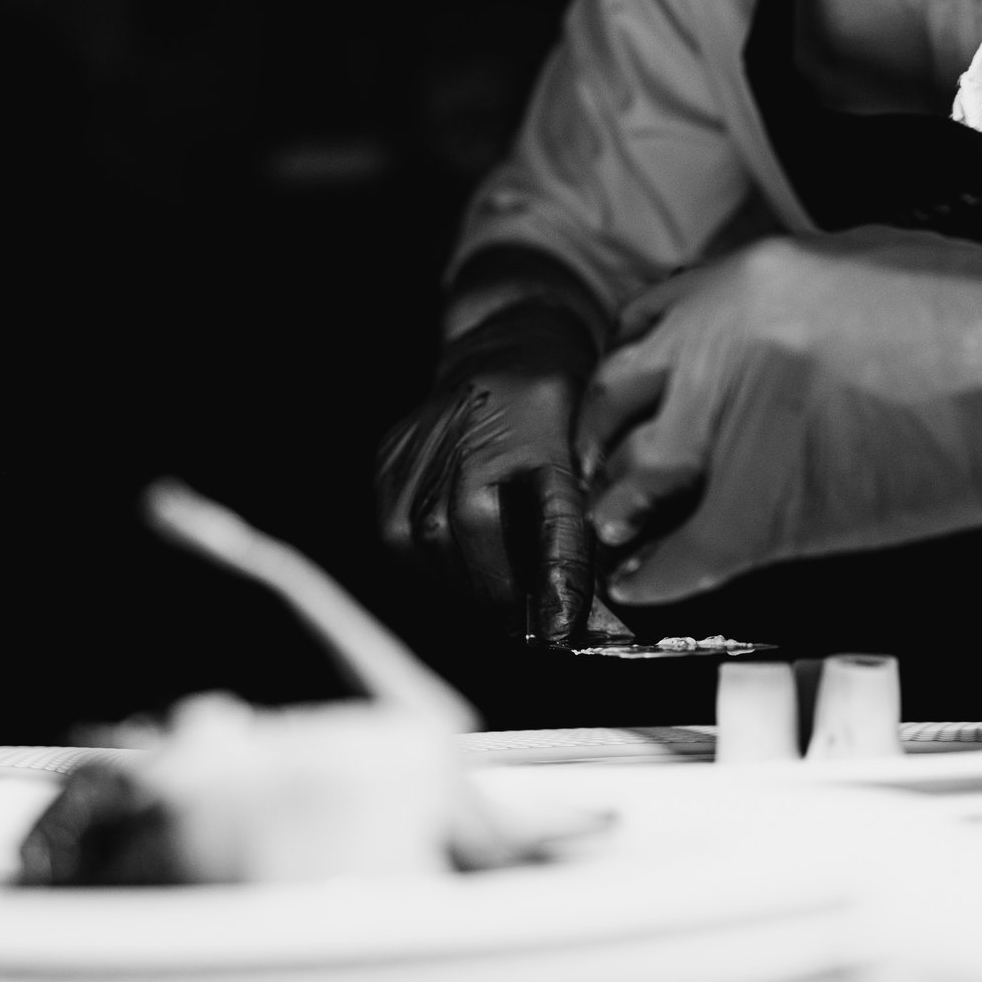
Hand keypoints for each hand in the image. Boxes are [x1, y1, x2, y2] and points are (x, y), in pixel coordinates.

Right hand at [376, 296, 603, 643]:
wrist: (505, 347)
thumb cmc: (561, 407)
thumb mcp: (595, 454)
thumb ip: (590, 523)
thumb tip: (593, 613)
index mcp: (536, 434)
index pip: (551, 527)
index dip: (558, 586)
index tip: (561, 634)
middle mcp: (467, 444)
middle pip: (478, 554)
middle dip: (505, 600)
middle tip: (529, 628)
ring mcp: (417, 454)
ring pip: (432, 555)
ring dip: (467, 589)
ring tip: (497, 604)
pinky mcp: (386, 466)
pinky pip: (399, 542)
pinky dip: (430, 566)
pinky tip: (460, 569)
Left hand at [578, 227, 981, 604]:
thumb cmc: (979, 310)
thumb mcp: (851, 262)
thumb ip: (774, 300)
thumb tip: (747, 337)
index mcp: (735, 283)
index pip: (636, 335)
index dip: (632, 377)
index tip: (635, 401)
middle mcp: (713, 352)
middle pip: (612, 407)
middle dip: (608, 443)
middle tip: (613, 469)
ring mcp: (733, 432)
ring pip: (630, 483)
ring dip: (620, 510)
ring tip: (620, 528)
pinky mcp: (769, 511)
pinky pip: (678, 556)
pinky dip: (652, 577)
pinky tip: (642, 584)